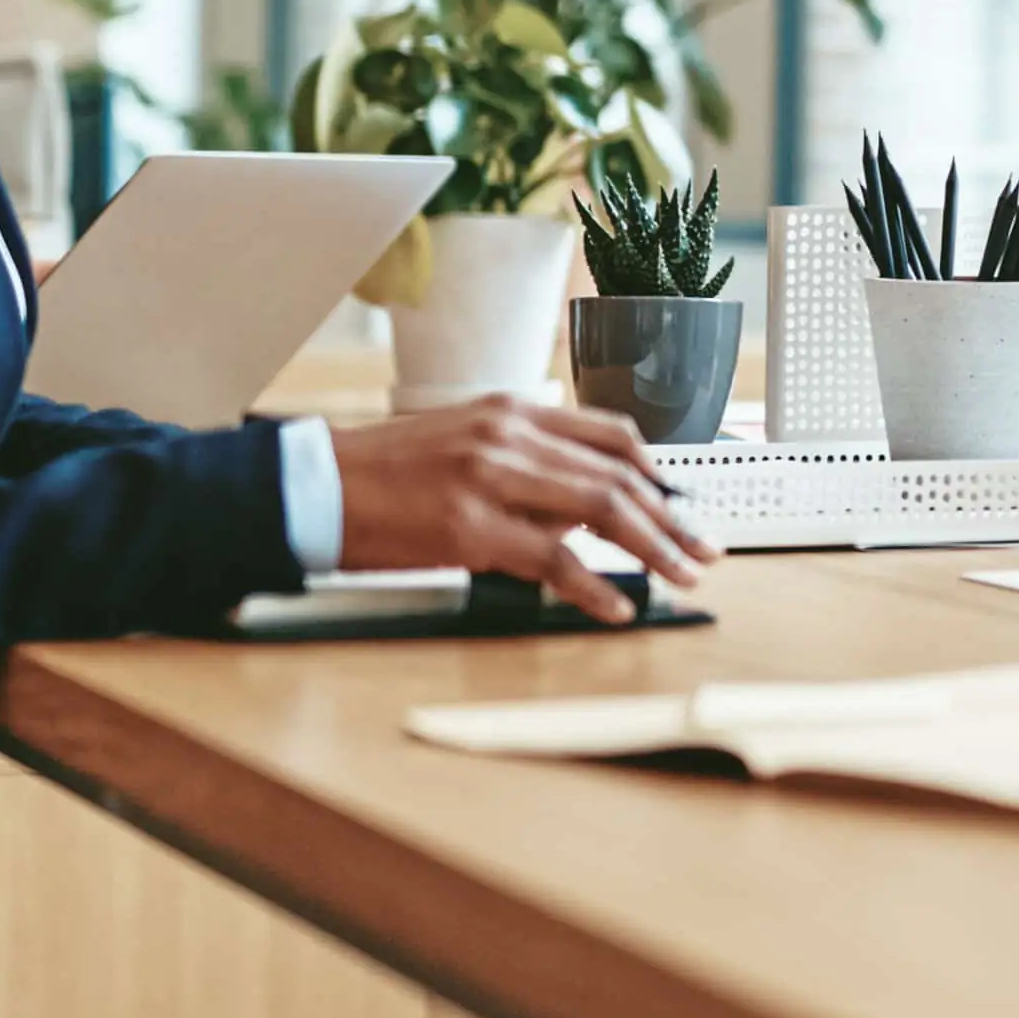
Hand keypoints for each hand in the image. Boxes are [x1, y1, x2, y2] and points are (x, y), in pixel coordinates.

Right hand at [332, 400, 715, 622]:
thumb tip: (583, 510)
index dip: (660, 472)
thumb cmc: (384, 473)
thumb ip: (525, 462)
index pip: (612, 435)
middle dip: (672, 517)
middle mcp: (511, 436)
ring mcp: (492, 480)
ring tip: (681, 576)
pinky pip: (553, 560)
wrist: (314, 486)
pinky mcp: (470, 529)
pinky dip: (594, 587)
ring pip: (601, 511)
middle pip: (619, 476)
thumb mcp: (464, 442)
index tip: (686, 502)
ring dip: (653, 548)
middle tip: (704, 549)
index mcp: (513, 411)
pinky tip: (616, 607)